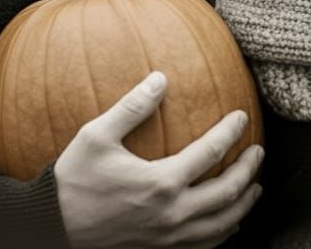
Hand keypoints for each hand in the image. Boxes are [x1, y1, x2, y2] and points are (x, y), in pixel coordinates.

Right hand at [55, 71, 263, 247]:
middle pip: (227, 194)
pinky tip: (227, 222)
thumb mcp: (95, 136)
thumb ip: (131, 107)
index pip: (210, 153)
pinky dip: (223, 233)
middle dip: (248, 172)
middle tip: (258, 152)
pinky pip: (203, 246)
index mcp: (161, 183)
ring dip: (243, 205)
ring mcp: (168, 238)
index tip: (242, 116)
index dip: (230, 132)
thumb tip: (160, 78)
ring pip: (221, 226)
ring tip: (254, 188)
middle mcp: (172, 214)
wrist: (52, 228)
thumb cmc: (73, 180)